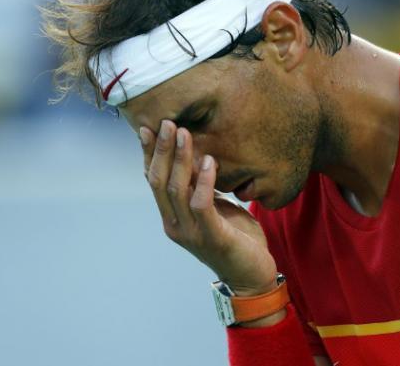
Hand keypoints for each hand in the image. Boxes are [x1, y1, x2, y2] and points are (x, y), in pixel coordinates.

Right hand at [140, 120, 277, 296]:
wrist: (252, 277)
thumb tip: (197, 157)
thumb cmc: (235, 238)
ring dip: (179, 159)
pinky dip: (204, 181)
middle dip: (161, 150)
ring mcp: (190, 232)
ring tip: (184, 133)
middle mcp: (175, 224)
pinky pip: (202, 204)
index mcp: (172, 217)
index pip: (153, 181)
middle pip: (159, 181)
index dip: (148, 155)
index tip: (147, 128)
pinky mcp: (211, 237)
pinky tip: (209, 161)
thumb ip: (201, 188)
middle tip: (166, 123)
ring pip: (177, 189)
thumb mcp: (215, 207)